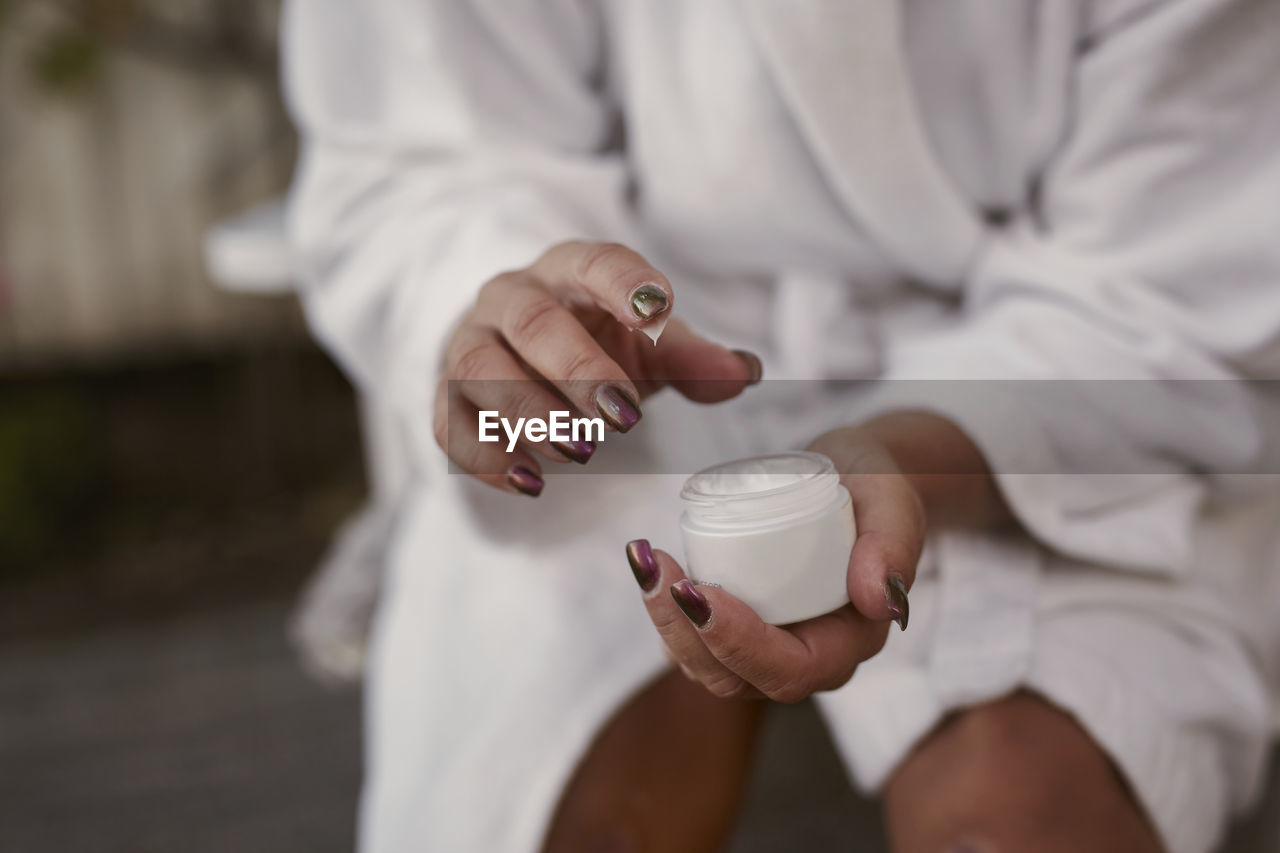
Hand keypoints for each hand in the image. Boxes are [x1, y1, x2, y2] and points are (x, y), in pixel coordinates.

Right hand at [434, 241, 760, 495]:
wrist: (522, 354)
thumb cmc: (598, 342)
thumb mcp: (650, 345)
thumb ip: (692, 358)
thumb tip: (743, 372)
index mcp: (570, 270)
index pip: (594, 261)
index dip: (625, 284)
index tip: (659, 313)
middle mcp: (511, 297)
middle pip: (533, 322)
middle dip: (578, 371)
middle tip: (623, 417)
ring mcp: (470, 342)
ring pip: (478, 368)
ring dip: (530, 414)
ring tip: (581, 454)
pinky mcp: (445, 394)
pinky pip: (449, 423)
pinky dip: (487, 457)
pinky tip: (531, 483)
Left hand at [625, 429, 926, 701]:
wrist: (855, 478)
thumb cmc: (876, 486)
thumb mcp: (892, 498)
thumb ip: (894, 542)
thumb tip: (880, 601)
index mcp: (850, 640)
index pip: (792, 670)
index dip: (740, 643)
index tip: (700, 593)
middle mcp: (809, 655)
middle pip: (736, 678)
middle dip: (685, 633)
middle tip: (657, 571)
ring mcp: (770, 645)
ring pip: (706, 664)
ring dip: (666, 621)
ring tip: (646, 562)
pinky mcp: (742, 624)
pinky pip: (695, 639)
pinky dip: (667, 608)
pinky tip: (648, 565)